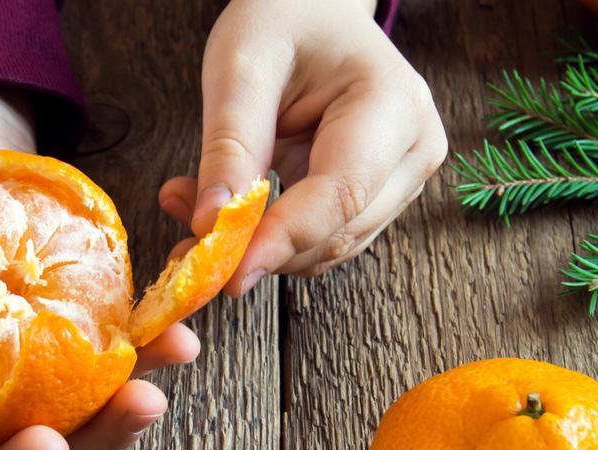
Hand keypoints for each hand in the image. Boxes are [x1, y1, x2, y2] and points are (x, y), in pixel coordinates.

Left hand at [158, 0, 447, 293]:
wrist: (314, 8)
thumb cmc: (283, 18)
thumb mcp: (241, 67)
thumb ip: (230, 147)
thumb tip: (211, 226)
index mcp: (393, 105)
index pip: (339, 196)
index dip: (281, 242)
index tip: (227, 274)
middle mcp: (414, 150)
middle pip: (335, 233)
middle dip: (259, 247)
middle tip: (184, 239)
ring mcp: (402, 179)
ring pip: (326, 248)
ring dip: (260, 247)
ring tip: (195, 210)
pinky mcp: (378, 197)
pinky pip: (320, 238)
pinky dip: (270, 238)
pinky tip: (227, 212)